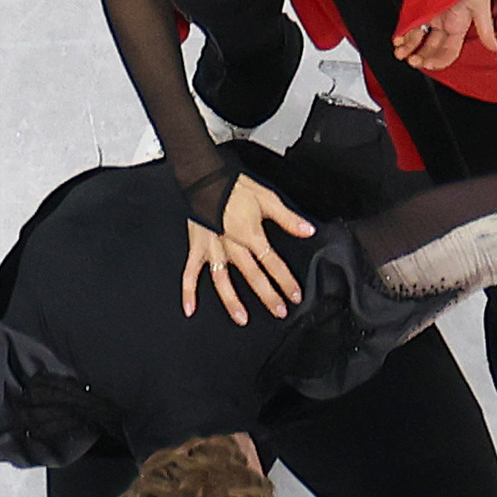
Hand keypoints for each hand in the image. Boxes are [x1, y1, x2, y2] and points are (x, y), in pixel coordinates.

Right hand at [175, 174, 317, 324]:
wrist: (206, 178)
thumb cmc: (236, 187)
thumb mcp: (268, 199)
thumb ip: (288, 219)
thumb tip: (308, 231)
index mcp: (251, 234)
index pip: (273, 263)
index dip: (285, 281)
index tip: (294, 295)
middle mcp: (231, 245)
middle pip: (252, 275)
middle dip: (267, 295)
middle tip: (279, 311)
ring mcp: (213, 248)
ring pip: (222, 280)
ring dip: (232, 301)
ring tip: (242, 318)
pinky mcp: (197, 247)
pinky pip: (190, 272)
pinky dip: (188, 291)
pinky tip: (191, 308)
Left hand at [392, 0, 496, 74]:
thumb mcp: (480, 6)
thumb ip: (485, 30)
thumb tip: (495, 47)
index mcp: (459, 25)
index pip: (449, 51)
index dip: (439, 61)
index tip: (428, 65)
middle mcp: (443, 22)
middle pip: (431, 47)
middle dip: (421, 57)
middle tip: (413, 61)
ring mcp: (430, 14)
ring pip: (417, 38)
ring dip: (409, 48)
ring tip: (401, 53)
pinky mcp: (418, 6)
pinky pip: (407, 23)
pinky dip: (401, 33)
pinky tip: (398, 40)